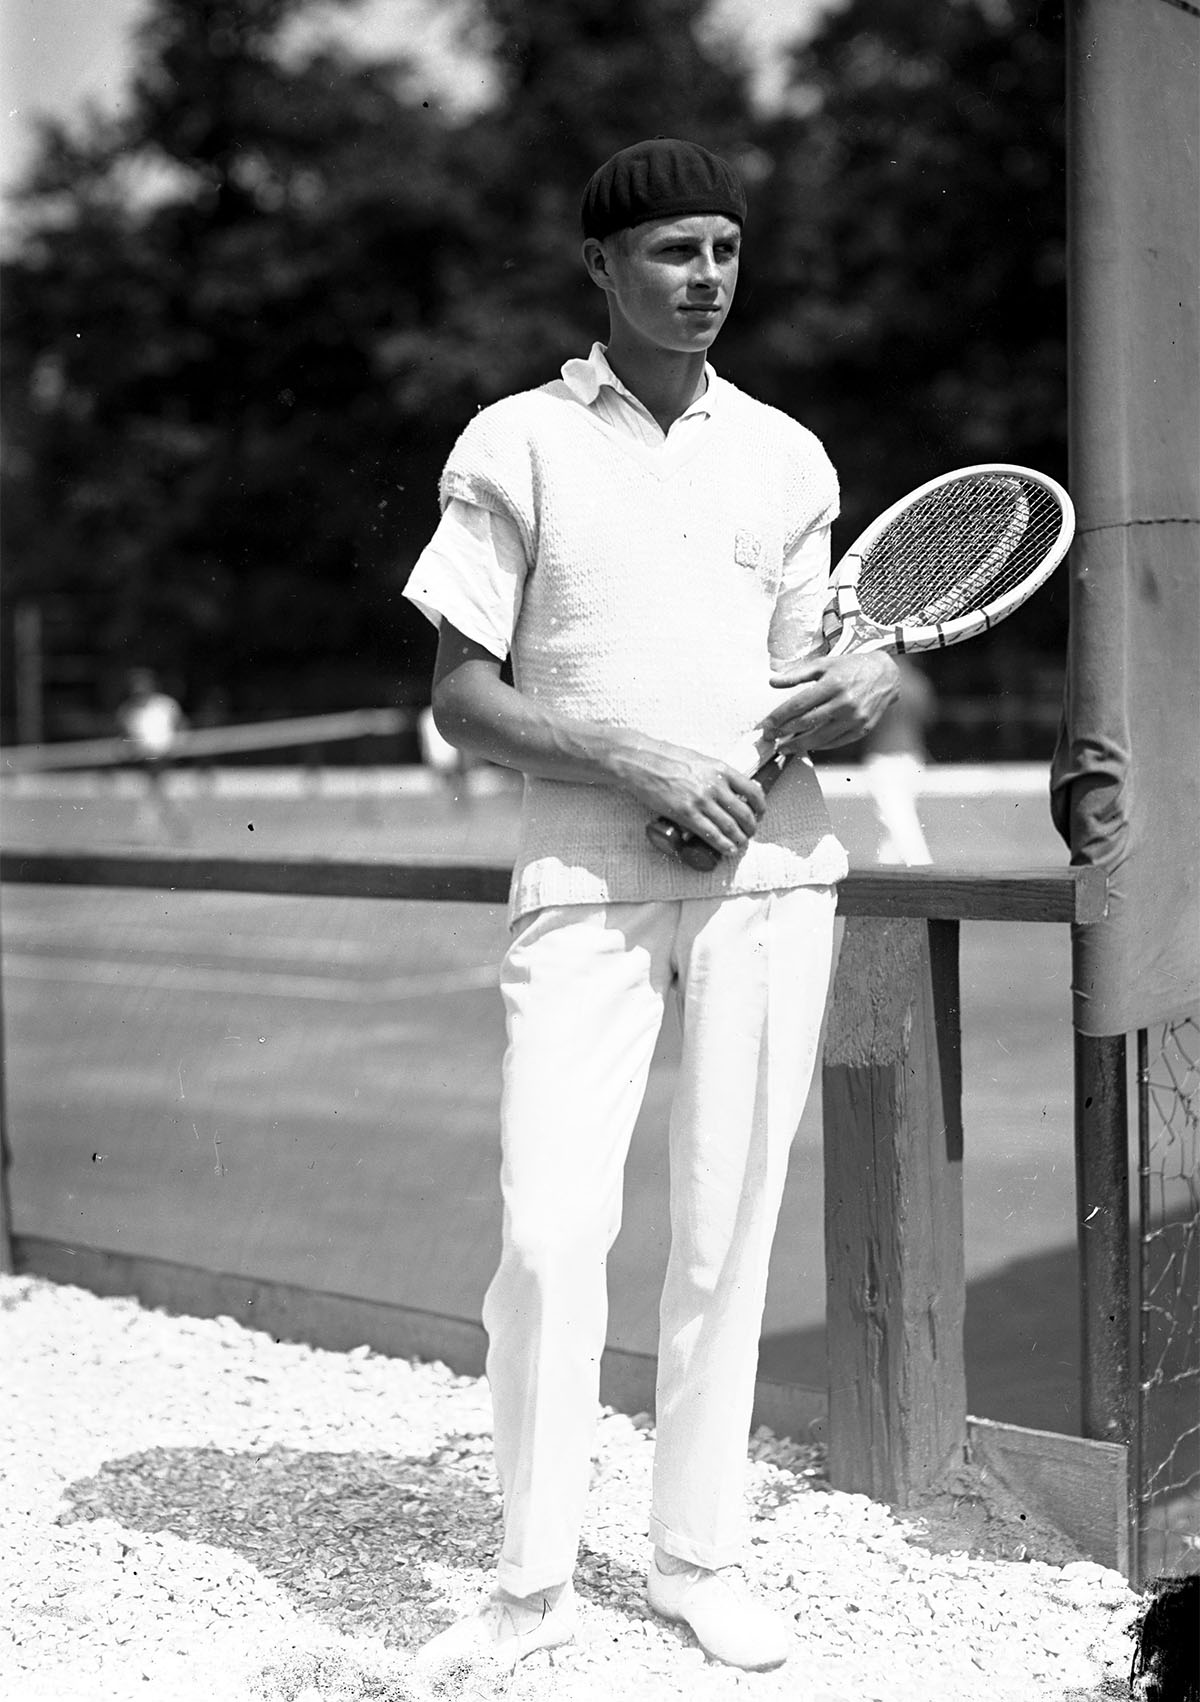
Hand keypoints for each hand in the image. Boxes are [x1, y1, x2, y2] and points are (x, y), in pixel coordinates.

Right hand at [607, 732, 767, 859]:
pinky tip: (728, 850)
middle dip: (751, 828)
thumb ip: (715, 774)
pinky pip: (710, 834)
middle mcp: (715, 785)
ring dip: (739, 840)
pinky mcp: (685, 814)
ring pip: (730, 827)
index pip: (752, 791)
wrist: (641, 762)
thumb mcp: (700, 760)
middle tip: (749, 834)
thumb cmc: (667, 759)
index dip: (760, 807)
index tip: (759, 814)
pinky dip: (723, 845)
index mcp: (721, 770)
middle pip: (744, 813)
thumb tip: (728, 787)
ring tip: (740, 845)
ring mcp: (701, 801)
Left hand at [761, 652, 899, 752]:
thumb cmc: (852, 667)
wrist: (886, 675)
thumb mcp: (824, 664)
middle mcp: (845, 703)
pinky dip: (819, 745)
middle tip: (770, 738)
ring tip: (784, 747)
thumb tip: (772, 682)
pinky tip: (807, 745)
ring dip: (798, 745)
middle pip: (807, 723)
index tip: (766, 725)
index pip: (798, 704)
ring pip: (820, 738)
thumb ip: (797, 674)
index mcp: (833, 684)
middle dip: (784, 732)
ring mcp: (855, 718)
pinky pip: (836, 742)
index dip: (779, 717)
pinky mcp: (862, 729)